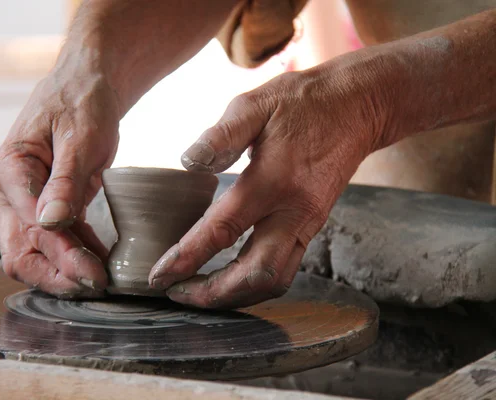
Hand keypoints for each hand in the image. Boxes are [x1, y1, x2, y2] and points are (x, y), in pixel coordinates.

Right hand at [0, 49, 119, 298]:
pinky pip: (55, 240)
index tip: (94, 276)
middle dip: (56, 276)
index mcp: (10, 170)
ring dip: (67, 271)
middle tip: (96, 287)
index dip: (62, 256)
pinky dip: (75, 255)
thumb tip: (52, 223)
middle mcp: (9, 192)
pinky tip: (100, 263)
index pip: (31, 228)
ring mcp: (24, 202)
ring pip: (35, 252)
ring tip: (103, 281)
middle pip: (20, 251)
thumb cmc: (82, 103)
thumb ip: (65, 180)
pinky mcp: (43, 206)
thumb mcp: (80, 137)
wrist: (86, 86)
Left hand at [148, 69, 380, 307]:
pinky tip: (231, 276)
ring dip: (236, 296)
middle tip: (177, 295)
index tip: (159, 276)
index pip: (223, 230)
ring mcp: (308, 223)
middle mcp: (294, 211)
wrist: (357, 106)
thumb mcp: (255, 104)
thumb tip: (187, 161)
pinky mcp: (313, 226)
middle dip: (213, 294)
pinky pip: (285, 268)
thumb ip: (220, 135)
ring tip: (200, 292)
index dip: (187, 257)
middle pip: (255, 275)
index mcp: (272, 180)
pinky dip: (254, 283)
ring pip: (274, 280)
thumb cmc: (302, 102)